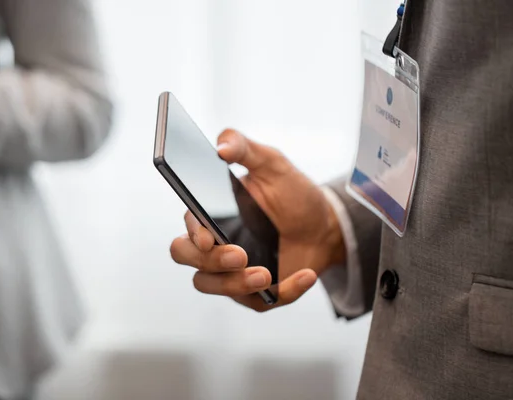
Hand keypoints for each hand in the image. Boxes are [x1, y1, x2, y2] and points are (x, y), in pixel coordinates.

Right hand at [169, 129, 345, 311]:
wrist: (325, 224)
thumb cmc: (292, 193)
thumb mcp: (272, 163)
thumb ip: (244, 148)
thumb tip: (220, 147)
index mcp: (211, 215)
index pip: (187, 229)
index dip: (193, 235)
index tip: (208, 237)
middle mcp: (214, 246)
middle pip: (188, 260)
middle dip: (208, 261)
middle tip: (238, 255)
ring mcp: (232, 272)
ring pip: (212, 286)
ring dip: (235, 284)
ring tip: (264, 274)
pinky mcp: (256, 293)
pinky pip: (259, 301)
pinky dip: (284, 291)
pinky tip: (305, 275)